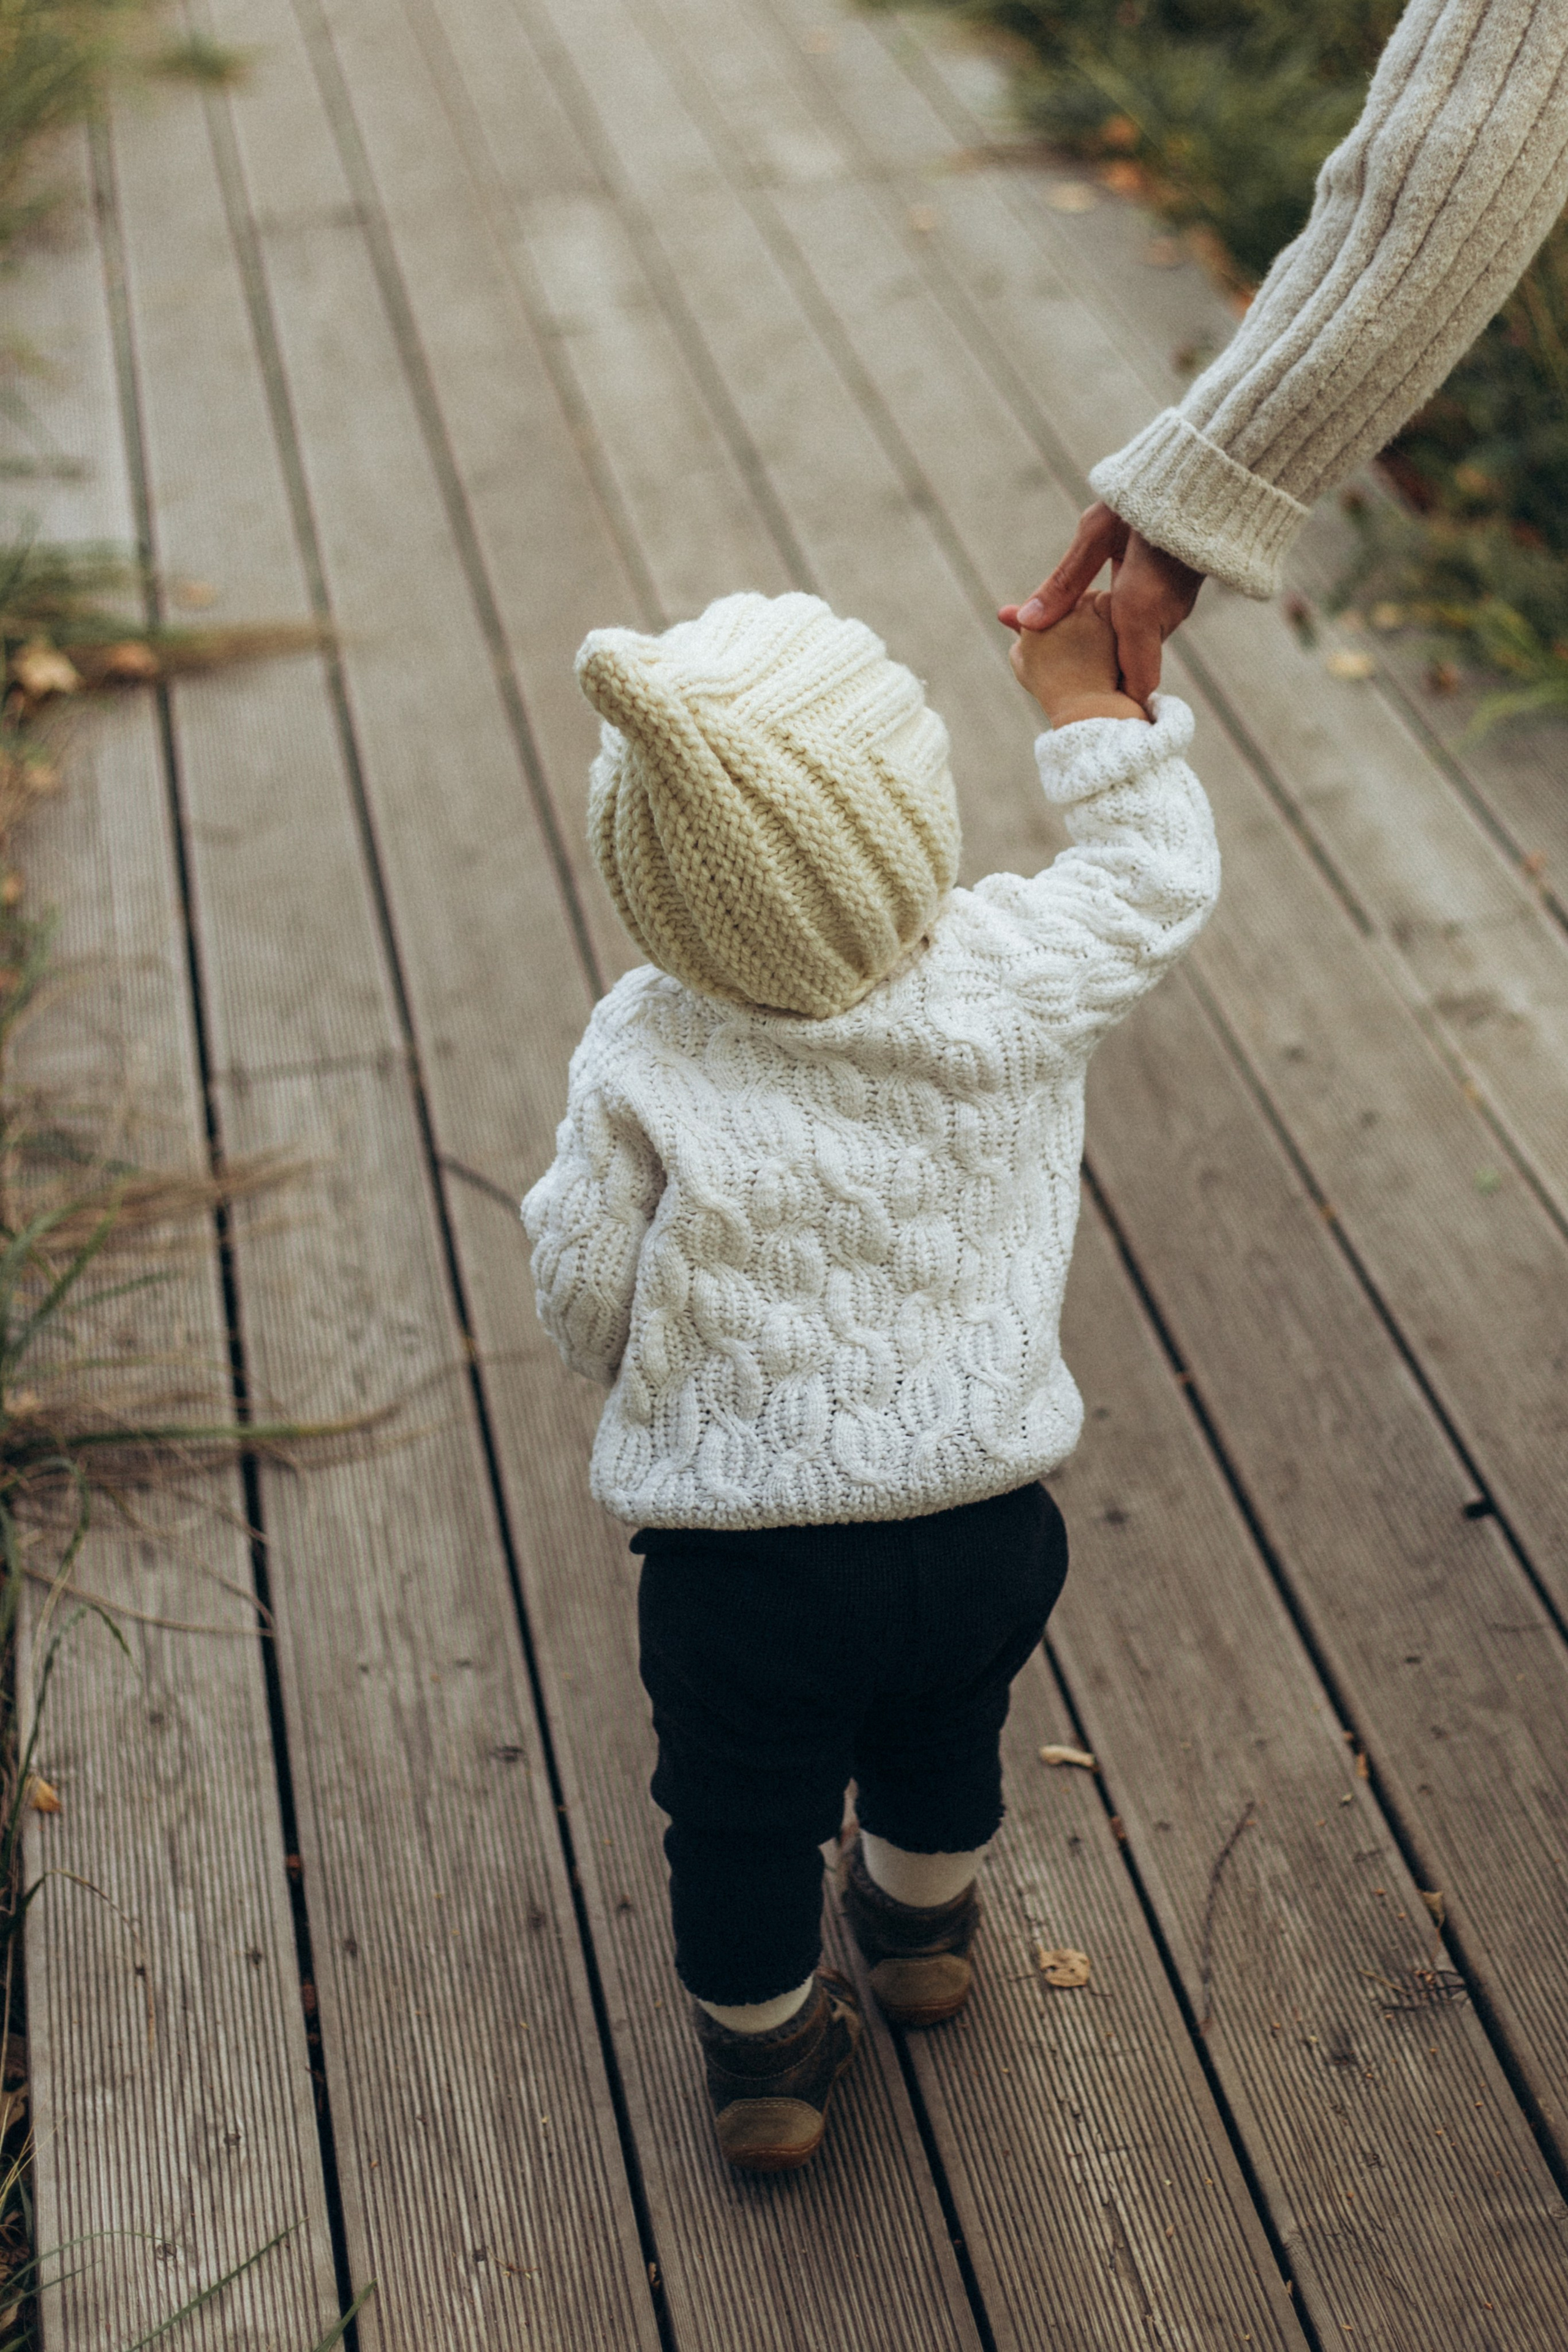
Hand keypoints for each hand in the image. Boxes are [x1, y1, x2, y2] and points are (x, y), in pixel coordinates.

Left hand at [999, 502, 1204, 705]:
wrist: (1202, 472)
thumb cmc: (1145, 494)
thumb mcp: (1094, 533)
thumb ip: (1063, 582)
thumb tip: (1025, 623)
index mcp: (1140, 605)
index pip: (1136, 680)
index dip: (1119, 707)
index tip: (1099, 725)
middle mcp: (1163, 614)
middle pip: (1130, 664)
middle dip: (1100, 675)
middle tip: (1059, 680)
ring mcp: (1176, 606)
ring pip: (1136, 642)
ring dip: (1107, 649)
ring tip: (1066, 651)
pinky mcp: (1179, 594)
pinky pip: (1146, 623)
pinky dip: (1120, 628)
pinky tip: (1098, 617)